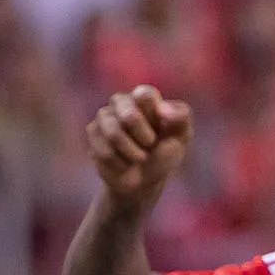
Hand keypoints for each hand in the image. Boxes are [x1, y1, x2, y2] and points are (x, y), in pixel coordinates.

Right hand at [85, 85, 193, 214]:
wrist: (145, 179)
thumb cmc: (165, 152)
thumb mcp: (181, 137)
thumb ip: (181, 118)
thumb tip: (162, 108)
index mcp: (145, 98)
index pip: (145, 94)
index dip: (153, 117)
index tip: (160, 132)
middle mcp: (122, 101)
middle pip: (129, 116)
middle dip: (144, 139)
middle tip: (150, 145)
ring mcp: (104, 116)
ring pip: (114, 135)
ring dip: (133, 154)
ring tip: (140, 158)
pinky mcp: (93, 133)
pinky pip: (104, 152)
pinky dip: (121, 164)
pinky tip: (124, 164)